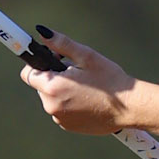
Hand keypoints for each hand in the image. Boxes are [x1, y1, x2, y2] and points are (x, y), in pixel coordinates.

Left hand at [19, 29, 135, 133]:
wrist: (130, 108)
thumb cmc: (111, 80)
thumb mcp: (87, 57)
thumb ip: (61, 44)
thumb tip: (41, 32)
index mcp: (53, 87)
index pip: (28, 73)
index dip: (39, 64)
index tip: (53, 60)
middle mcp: (52, 106)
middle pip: (41, 86)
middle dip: (54, 78)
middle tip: (78, 73)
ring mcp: (60, 119)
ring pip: (52, 99)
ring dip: (62, 92)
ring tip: (86, 88)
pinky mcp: (69, 127)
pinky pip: (62, 111)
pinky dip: (70, 105)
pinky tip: (89, 100)